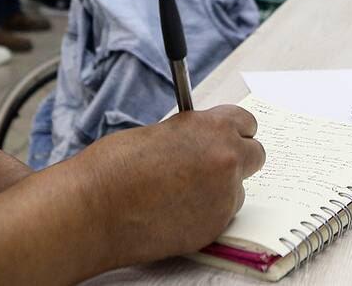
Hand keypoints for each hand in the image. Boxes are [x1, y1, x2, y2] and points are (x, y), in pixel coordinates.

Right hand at [75, 106, 264, 265]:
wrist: (96, 208)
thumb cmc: (116, 166)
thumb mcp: (162, 133)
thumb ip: (194, 136)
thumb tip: (204, 144)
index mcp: (212, 128)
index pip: (248, 123)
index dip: (234, 131)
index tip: (226, 138)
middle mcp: (226, 160)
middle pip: (256, 156)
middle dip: (237, 160)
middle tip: (211, 167)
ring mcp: (223, 198)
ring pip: (237, 191)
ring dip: (218, 191)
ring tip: (179, 194)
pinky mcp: (214, 228)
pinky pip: (220, 216)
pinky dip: (204, 214)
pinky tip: (173, 212)